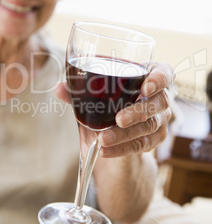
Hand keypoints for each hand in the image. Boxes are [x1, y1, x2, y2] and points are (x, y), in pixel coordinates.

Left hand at [56, 62, 172, 157]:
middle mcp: (160, 98)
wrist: (116, 131)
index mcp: (150, 77)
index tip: (145, 87)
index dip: (159, 78)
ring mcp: (161, 119)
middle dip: (138, 111)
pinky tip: (106, 150)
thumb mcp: (95, 96)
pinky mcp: (155, 139)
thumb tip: (59, 88)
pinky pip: (141, 145)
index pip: (165, 73)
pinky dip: (122, 148)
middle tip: (119, 119)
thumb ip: (79, 91)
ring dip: (125, 134)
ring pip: (149, 126)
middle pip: (159, 102)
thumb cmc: (109, 102)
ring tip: (103, 138)